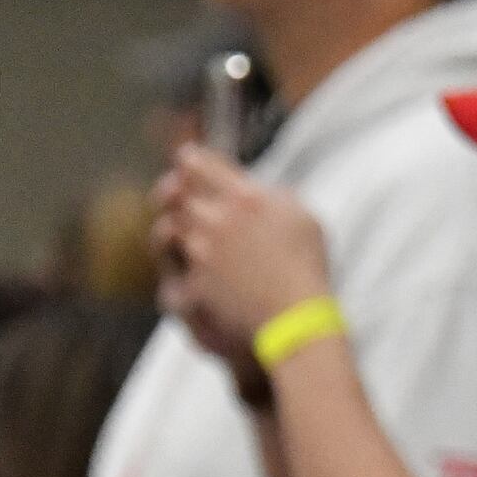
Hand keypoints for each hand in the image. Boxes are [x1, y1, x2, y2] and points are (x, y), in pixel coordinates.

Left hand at [158, 151, 334, 362]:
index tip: (186, 157)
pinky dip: (178, 258)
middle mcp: (216, 220)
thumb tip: (258, 190)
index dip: (190, 158)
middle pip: (177, 192)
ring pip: (170, 225)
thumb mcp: (304, 218)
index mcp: (245, 198)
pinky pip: (172, 262)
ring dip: (176, 224)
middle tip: (178, 189)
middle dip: (177, 190)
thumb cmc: (306, 268)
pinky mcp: (192, 280)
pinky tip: (192, 261)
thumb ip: (275, 196)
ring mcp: (200, 252)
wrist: (295, 319)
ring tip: (185, 226)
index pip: (200, 164)